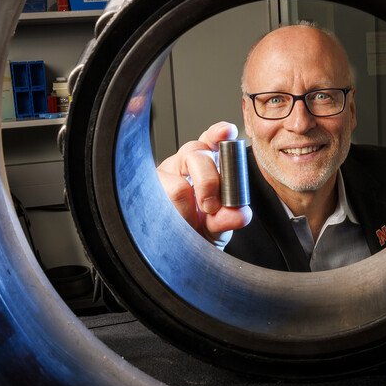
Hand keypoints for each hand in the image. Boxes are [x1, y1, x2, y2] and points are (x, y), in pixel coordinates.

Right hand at [156, 121, 252, 247]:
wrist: (177, 252)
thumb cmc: (198, 231)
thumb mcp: (219, 225)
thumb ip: (229, 217)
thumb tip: (240, 214)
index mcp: (206, 162)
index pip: (211, 139)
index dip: (218, 133)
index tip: (227, 133)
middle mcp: (183, 163)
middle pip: (196, 155)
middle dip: (209, 183)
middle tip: (211, 207)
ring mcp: (163, 175)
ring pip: (178, 187)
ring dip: (190, 212)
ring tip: (191, 224)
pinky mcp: (145, 192)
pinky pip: (161, 206)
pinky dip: (175, 220)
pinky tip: (177, 224)